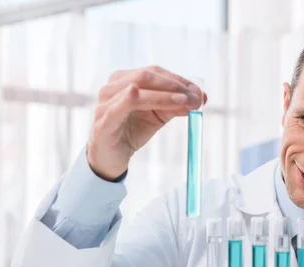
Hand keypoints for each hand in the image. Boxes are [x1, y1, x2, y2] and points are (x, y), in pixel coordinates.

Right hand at [88, 66, 206, 179]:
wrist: (113, 156)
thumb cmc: (134, 130)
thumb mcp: (159, 115)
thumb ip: (177, 105)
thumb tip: (201, 98)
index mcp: (125, 80)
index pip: (154, 72)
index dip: (178, 80)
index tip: (198, 92)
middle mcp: (112, 87)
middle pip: (144, 77)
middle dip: (173, 86)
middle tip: (194, 98)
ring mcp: (104, 104)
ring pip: (136, 91)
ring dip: (162, 95)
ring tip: (184, 102)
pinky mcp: (102, 123)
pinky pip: (114, 109)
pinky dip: (126, 100)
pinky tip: (135, 94)